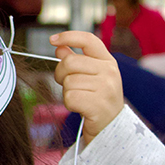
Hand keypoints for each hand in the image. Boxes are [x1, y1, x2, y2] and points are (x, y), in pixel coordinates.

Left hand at [51, 31, 123, 145]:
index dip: (69, 36)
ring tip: (79, 99)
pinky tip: (80, 107)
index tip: (52, 40)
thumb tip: (59, 47)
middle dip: (61, 74)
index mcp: (108, 61)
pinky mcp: (98, 104)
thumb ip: (76, 60)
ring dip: (67, 92)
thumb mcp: (91, 77)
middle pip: (69, 62)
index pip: (88, 40)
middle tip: (67, 85)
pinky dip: (69, 104)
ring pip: (68, 82)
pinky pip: (70, 97)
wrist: (111, 128)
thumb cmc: (97, 100)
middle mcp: (110, 72)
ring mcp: (106, 88)